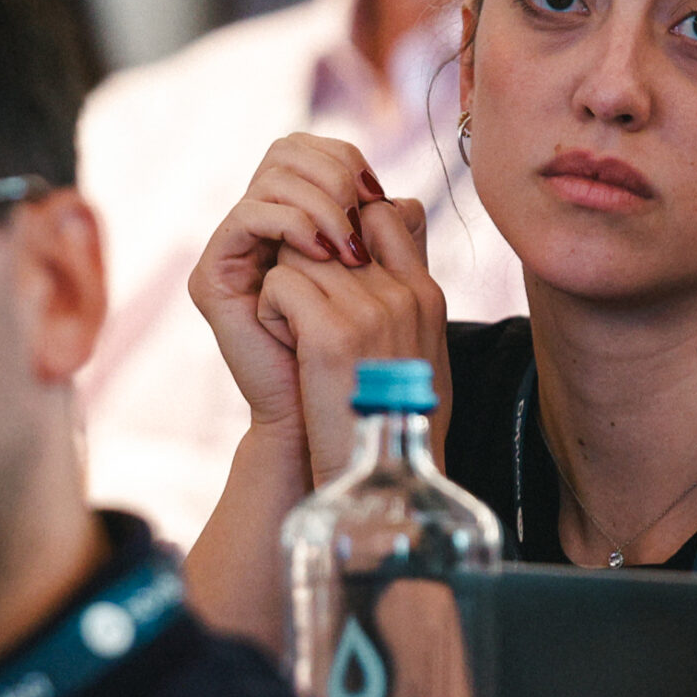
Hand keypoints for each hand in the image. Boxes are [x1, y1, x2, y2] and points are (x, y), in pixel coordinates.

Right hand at [187, 136, 390, 438]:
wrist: (325, 418)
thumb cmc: (360, 360)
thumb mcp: (388, 289)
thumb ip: (395, 242)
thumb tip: (408, 198)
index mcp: (298, 218)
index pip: (314, 152)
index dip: (347, 160)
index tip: (378, 196)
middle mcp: (261, 226)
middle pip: (286, 150)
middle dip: (333, 173)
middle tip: (362, 211)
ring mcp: (235, 249)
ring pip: (270, 177)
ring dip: (319, 201)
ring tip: (347, 246)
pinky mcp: (213, 274)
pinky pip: (247, 215)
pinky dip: (291, 223)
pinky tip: (323, 253)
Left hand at [258, 189, 446, 485]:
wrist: (381, 482)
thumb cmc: (391, 426)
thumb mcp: (418, 354)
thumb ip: (406, 299)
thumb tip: (394, 250)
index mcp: (426, 295)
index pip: (384, 213)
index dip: (342, 232)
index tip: (326, 273)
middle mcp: (404, 293)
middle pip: (332, 229)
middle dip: (304, 261)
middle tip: (300, 314)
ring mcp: (370, 310)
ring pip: (298, 253)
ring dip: (284, 290)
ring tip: (296, 339)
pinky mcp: (331, 332)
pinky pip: (279, 283)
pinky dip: (269, 314)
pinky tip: (286, 352)